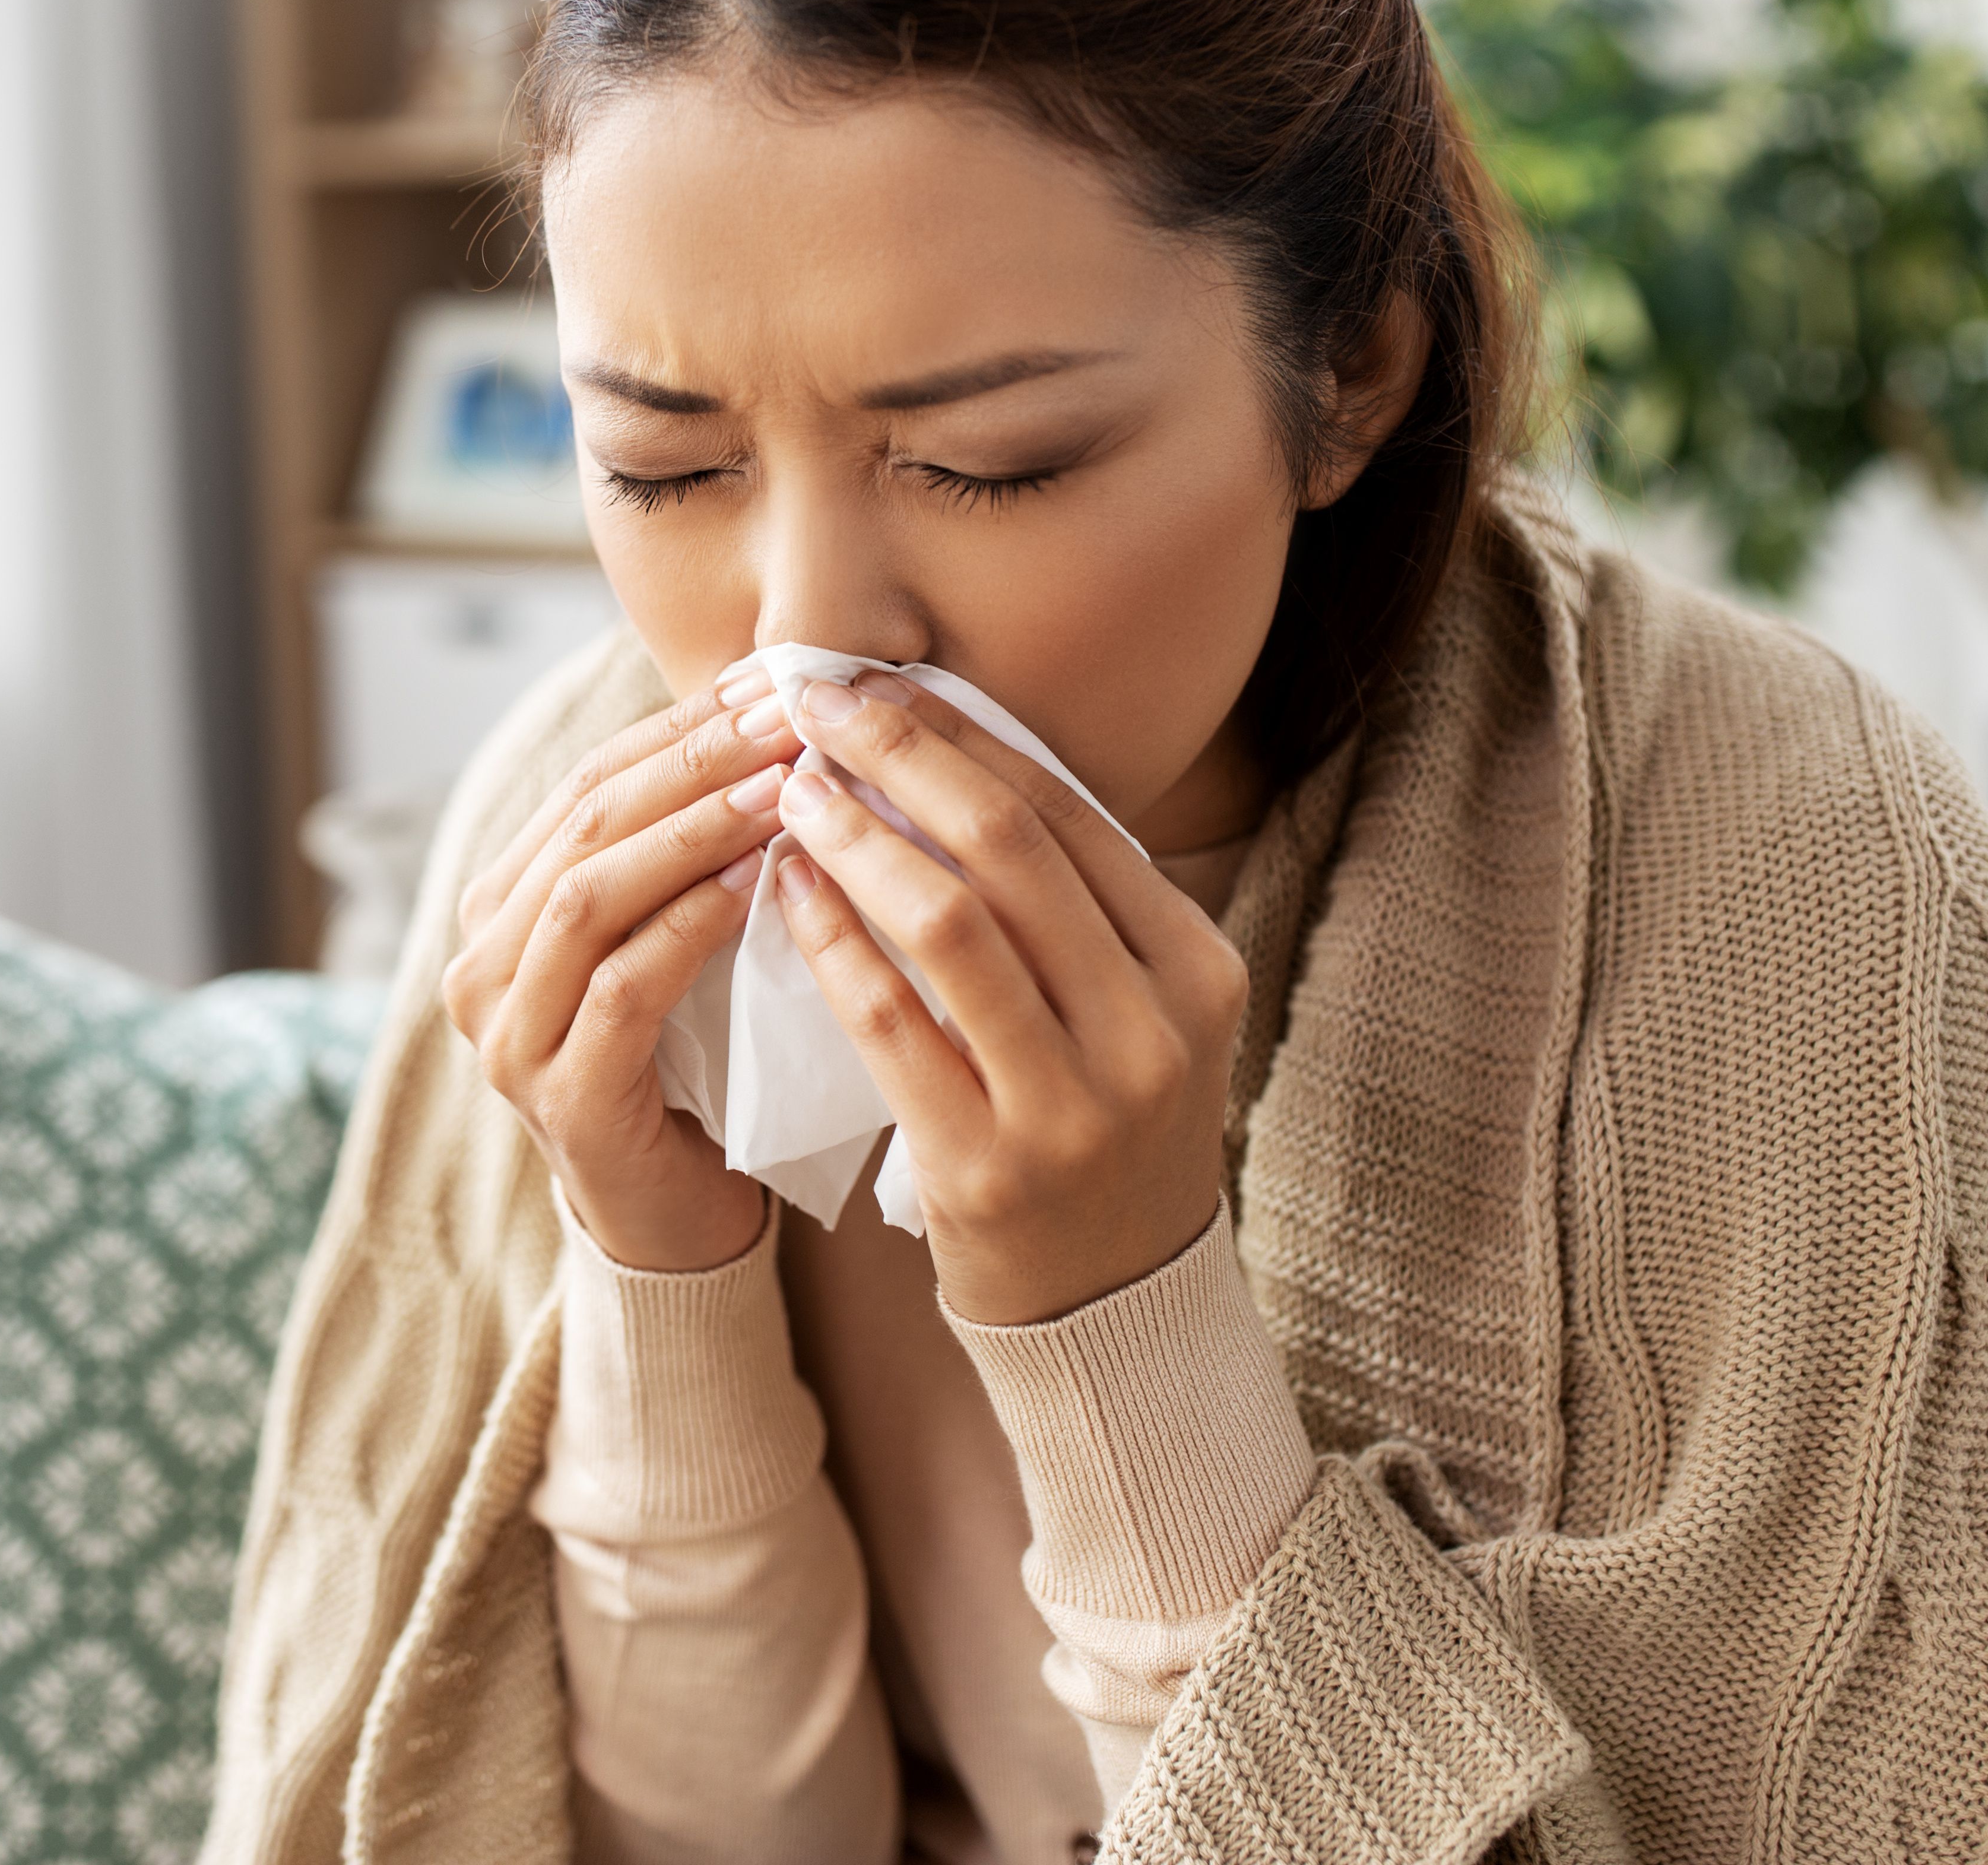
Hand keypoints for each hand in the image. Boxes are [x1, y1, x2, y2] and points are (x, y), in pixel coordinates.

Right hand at [442, 669, 804, 1271]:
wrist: (669, 1223)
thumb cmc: (685, 1064)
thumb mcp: (667, 941)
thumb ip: (678, 853)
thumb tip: (761, 715)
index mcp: (499, 912)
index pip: (586, 788)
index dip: (677, 728)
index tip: (769, 684)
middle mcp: (480, 966)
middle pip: (586, 827)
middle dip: (693, 763)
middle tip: (789, 718)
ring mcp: (508, 1036)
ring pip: (592, 896)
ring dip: (694, 831)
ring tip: (783, 787)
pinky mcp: (560, 1098)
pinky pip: (622, 987)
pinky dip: (689, 926)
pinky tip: (756, 885)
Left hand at [767, 674, 1245, 1323]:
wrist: (1111, 1301)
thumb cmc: (1101, 1121)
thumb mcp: (1133, 1007)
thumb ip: (1071, 900)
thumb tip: (946, 748)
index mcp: (1198, 970)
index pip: (1071, 816)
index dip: (967, 737)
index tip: (882, 686)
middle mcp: (1152, 1033)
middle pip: (1012, 852)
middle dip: (905, 760)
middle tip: (820, 706)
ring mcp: (1074, 1106)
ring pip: (950, 927)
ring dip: (858, 840)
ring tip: (792, 790)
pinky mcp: (987, 1168)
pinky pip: (894, 1024)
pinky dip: (834, 942)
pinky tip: (789, 891)